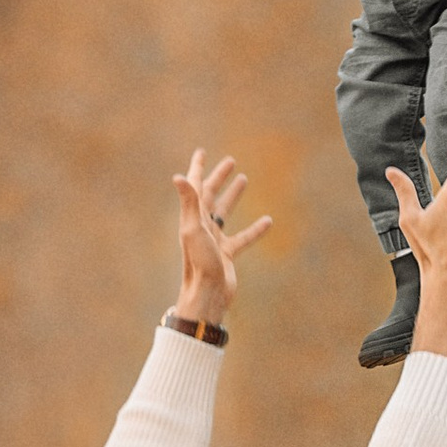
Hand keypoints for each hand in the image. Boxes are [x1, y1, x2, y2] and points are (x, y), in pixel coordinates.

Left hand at [172, 151, 272, 325]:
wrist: (207, 294)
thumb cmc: (199, 262)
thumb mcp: (194, 229)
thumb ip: (188, 202)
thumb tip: (178, 176)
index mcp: (193, 217)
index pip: (194, 187)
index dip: (198, 168)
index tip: (202, 152)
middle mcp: (202, 226)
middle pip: (210, 195)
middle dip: (218, 177)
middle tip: (230, 161)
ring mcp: (215, 240)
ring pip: (225, 212)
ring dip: (233, 196)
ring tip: (244, 179)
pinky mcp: (227, 254)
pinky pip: (243, 238)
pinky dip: (255, 229)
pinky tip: (268, 221)